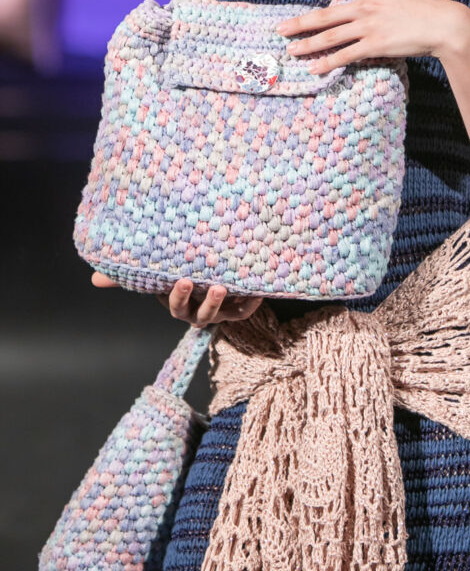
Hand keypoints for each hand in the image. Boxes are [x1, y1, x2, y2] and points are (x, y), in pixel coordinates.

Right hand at [91, 272, 263, 327]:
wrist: (211, 270)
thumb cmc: (181, 271)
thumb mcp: (159, 272)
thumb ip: (129, 276)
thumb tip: (94, 278)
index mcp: (180, 303)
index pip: (177, 306)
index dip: (179, 296)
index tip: (183, 279)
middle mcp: (199, 312)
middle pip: (201, 316)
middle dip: (207, 303)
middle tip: (214, 286)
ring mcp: (220, 312)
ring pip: (223, 315)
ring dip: (226, 303)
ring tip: (228, 286)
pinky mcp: (239, 308)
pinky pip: (246, 310)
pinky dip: (252, 301)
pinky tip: (259, 288)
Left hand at [276, 0, 469, 71]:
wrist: (442, 23)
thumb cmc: (423, 11)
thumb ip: (375, 2)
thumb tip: (359, 10)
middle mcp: (365, 6)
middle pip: (324, 15)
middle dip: (299, 23)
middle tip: (280, 29)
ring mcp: (369, 26)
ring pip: (330, 37)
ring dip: (308, 45)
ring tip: (291, 50)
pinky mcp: (375, 45)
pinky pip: (345, 56)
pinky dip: (327, 63)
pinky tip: (314, 68)